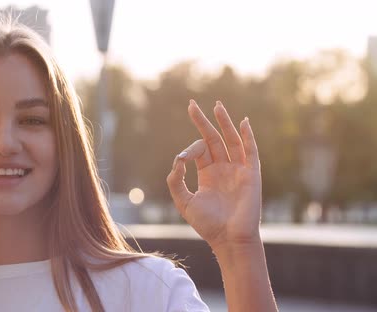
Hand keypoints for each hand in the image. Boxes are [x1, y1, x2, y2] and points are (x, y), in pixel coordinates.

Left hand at [166, 99, 261, 250]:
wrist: (229, 239)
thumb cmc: (208, 224)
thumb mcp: (184, 201)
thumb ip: (176, 180)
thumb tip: (178, 158)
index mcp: (208, 174)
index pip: (199, 150)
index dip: (189, 149)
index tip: (182, 158)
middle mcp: (224, 169)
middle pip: (214, 139)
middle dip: (203, 122)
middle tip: (192, 105)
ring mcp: (238, 170)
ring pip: (231, 140)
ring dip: (224, 122)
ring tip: (216, 106)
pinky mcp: (251, 175)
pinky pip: (251, 151)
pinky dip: (248, 137)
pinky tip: (242, 122)